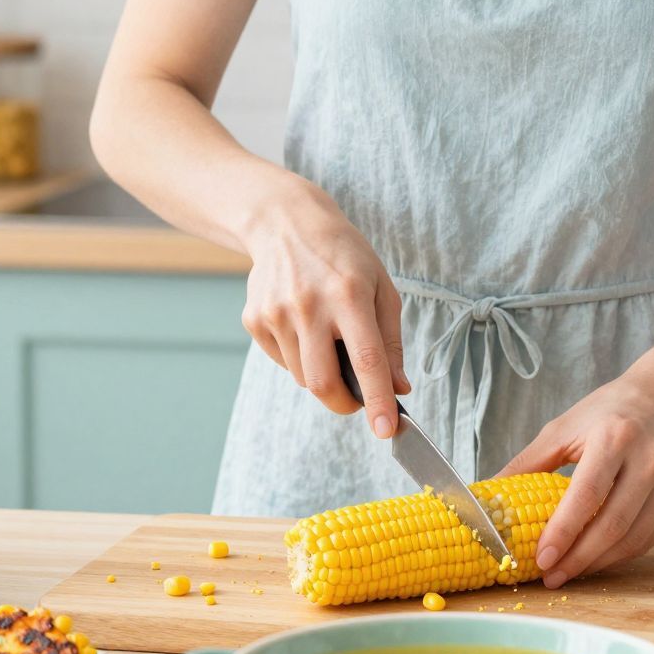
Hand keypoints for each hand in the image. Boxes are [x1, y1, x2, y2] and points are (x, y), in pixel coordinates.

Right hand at [239, 181, 409, 437]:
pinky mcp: (254, 319)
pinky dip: (299, 358)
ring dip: (322, 374)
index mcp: (349, 295)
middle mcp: (309, 305)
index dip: (378, 400)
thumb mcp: (381, 287)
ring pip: (303, 377)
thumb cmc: (343, 256)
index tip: (387, 430)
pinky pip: (282, 362)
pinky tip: (303, 326)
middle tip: (357, 400)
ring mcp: (276, 313)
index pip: (366, 360)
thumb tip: (399, 389)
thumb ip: (391, 341)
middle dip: (344, 404)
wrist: (284, 222)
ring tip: (328, 339)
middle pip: (323, 383)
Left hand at [497, 366, 653, 588]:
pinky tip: (596, 559)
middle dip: (578, 559)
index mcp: (615, 436)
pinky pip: (649, 538)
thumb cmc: (611, 411)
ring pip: (633, 539)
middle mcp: (650, 459)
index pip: (587, 494)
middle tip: (550, 577)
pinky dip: (620, 555)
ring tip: (568, 572)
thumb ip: (528, 463)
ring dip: (597, 563)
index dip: (563, 531)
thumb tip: (488, 497)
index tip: (541, 559)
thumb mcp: (565, 426)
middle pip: (613, 525)